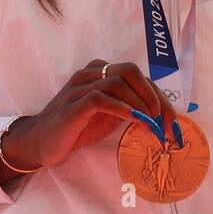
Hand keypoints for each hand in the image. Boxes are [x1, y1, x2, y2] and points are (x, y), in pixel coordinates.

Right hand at [0, 59, 179, 172]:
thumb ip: (129, 106)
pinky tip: (136, 121)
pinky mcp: (72, 106)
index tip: (171, 120)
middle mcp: (89, 74)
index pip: (137, 76)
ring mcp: (79, 88)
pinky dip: (123, 108)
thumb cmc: (76, 127)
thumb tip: (161, 115)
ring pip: (117, 82)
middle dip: (153, 95)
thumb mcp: (108, 115)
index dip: (158, 96)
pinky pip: (100, 98)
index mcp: (99, 72)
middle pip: (130, 71)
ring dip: (140, 103)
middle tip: (164, 121)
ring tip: (152, 124)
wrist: (41, 142)